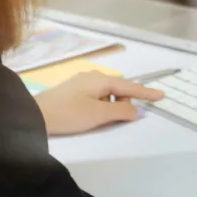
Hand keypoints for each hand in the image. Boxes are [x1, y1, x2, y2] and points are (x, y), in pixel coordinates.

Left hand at [35, 72, 163, 136]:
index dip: (145, 93)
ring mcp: (81, 83)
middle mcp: (92, 77)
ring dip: (111, 106)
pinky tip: (93, 116)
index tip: (161, 96)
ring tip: (102, 119)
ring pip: (107, 94)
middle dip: (124, 102)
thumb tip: (137, 110)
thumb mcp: (99, 114)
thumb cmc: (69, 113)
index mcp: (101, 79)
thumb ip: (121, 111)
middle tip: (117, 118)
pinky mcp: (73, 92)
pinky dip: (101, 106)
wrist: (34, 115)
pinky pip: (96, 96)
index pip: (130, 85)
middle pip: (118, 89)